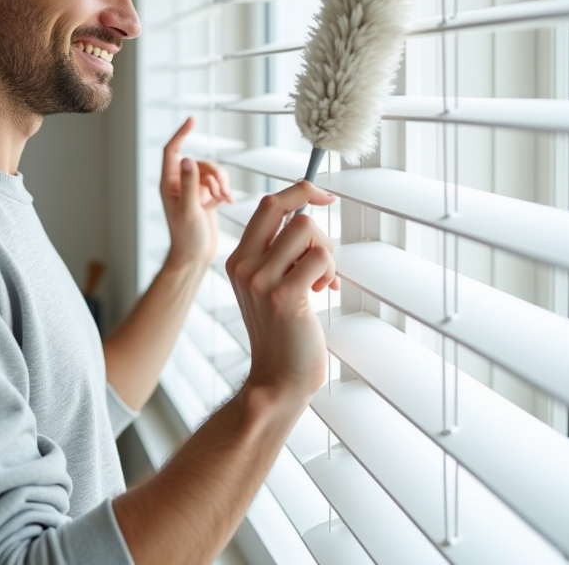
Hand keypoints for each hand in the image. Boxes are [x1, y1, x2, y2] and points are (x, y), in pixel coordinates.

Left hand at [160, 117, 232, 268]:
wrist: (195, 257)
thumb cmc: (186, 238)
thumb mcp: (189, 210)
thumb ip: (189, 185)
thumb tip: (189, 159)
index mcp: (169, 184)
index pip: (172, 151)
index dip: (181, 134)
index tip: (193, 120)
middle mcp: (180, 184)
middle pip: (200, 162)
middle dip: (214, 172)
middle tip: (219, 191)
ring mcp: (193, 191)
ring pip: (212, 172)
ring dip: (221, 183)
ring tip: (223, 199)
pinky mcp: (205, 198)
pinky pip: (218, 184)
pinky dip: (225, 191)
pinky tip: (228, 203)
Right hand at [226, 181, 338, 407]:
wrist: (278, 378)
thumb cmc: (282, 332)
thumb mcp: (269, 285)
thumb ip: (280, 253)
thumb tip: (308, 211)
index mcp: (239, 259)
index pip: (268, 204)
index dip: (300, 190)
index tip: (325, 195)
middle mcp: (244, 266)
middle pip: (284, 208)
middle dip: (316, 222)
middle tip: (322, 255)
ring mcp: (261, 281)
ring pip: (306, 229)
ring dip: (325, 252)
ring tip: (320, 280)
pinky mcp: (284, 296)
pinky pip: (319, 258)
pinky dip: (329, 271)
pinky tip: (321, 292)